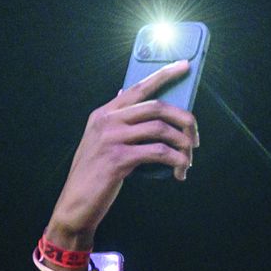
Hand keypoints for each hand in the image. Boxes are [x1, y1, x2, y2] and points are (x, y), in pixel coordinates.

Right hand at [48, 62, 196, 243]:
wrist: (75, 205)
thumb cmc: (94, 178)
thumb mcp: (101, 145)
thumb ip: (118, 127)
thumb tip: (139, 110)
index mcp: (104, 114)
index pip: (138, 87)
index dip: (164, 74)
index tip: (185, 65)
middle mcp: (106, 121)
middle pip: (156, 107)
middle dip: (183, 120)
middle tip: (195, 138)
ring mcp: (111, 139)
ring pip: (160, 129)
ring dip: (181, 145)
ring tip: (188, 160)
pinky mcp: (117, 159)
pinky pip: (157, 152)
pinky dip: (174, 160)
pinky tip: (180, 170)